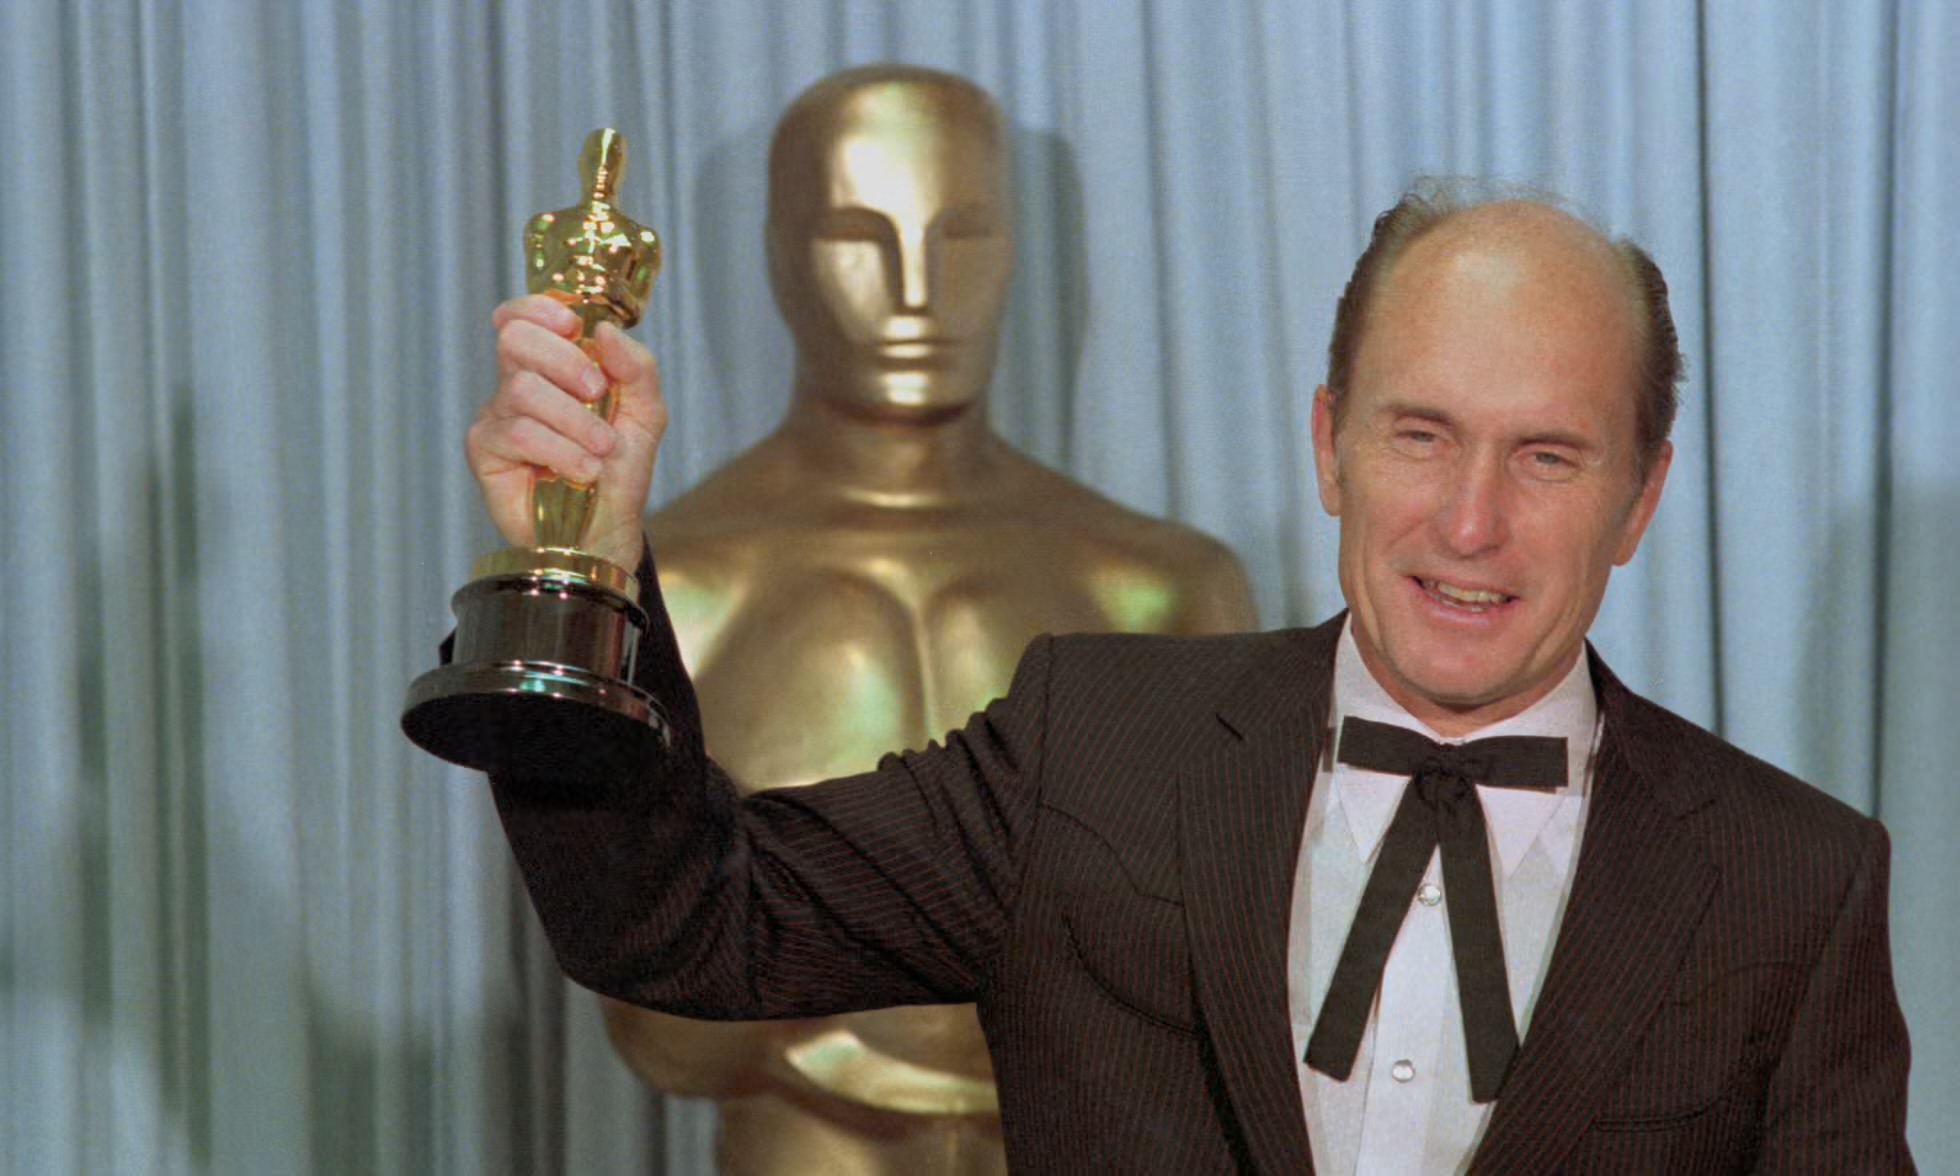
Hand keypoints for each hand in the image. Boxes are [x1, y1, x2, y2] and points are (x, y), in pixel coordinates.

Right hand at [467, 294, 665, 571]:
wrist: (609, 527)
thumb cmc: (620, 468)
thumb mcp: (645, 412)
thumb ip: (636, 367)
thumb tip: (603, 330)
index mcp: (550, 365)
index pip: (522, 316)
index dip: (539, 309)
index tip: (573, 326)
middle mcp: (516, 384)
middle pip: (516, 340)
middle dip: (565, 361)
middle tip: (598, 393)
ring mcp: (496, 416)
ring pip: (523, 389)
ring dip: (574, 419)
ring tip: (601, 448)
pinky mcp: (485, 451)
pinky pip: (516, 432)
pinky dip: (559, 449)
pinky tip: (582, 470)